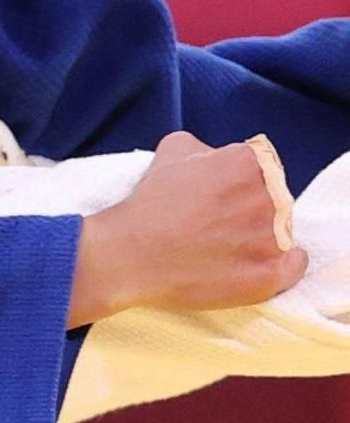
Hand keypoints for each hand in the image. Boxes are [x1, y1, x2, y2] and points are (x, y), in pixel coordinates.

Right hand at [70, 131, 307, 324]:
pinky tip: (253, 262)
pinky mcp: (270, 274)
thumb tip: (219, 158)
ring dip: (260, 237)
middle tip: (217, 223)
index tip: (220, 197)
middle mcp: (269, 196)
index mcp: (248, 162)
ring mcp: (272, 238)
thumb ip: (207, 147)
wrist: (129, 254)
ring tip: (223, 246)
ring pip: (282, 232)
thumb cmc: (148, 203)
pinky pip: (294, 266)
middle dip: (251, 209)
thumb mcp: (170, 150)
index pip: (262, 169)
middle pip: (275, 200)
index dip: (239, 183)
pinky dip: (282, 265)